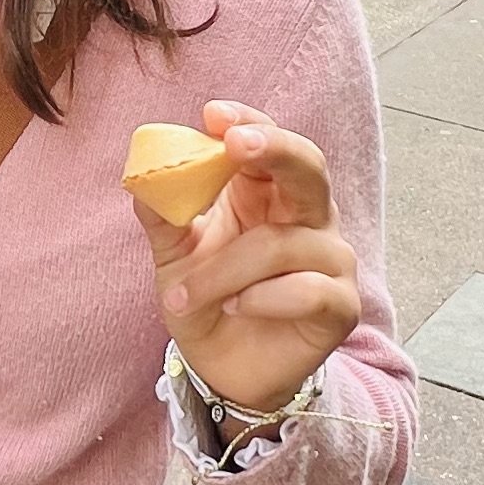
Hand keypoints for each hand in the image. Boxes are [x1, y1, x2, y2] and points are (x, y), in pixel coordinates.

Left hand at [133, 106, 358, 425]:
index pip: (268, 139)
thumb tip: (142, 175)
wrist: (223, 369)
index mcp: (267, 193)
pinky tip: (234, 309)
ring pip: (283, 243)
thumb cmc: (206, 300)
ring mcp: (331, 259)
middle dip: (274, 148)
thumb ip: (162, 217)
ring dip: (223, 271)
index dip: (248, 120)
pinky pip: (306, 290)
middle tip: (235, 143)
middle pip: (309, 166)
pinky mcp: (341, 305)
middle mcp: (307, 217)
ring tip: (183, 295)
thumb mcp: (174, 256)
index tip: (213, 115)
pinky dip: (260, 299)